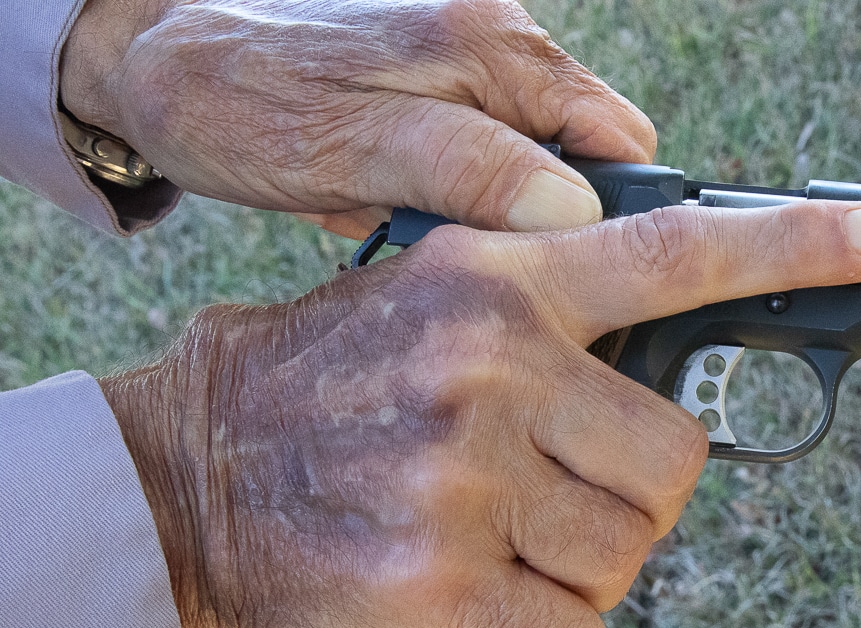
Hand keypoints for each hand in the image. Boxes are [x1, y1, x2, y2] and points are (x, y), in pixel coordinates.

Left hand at [60, 0, 654, 236]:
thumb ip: (467, 169)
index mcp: (493, 45)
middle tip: (484, 260)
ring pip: (545, 179)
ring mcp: (475, 81)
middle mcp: (499, 52)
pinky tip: (412, 219)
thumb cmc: (239, 95)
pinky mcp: (447, 110)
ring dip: (504, 225)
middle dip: (556, 226)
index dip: (610, 217)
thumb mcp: (350, 143)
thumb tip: (575, 214)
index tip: (562, 273)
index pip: (621, 144)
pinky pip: (494, 177)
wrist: (162, 66)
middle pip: (594, 163)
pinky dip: (466, 214)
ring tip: (429, 234)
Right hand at [98, 202, 860, 627]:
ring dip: (590, 575)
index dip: (801, 245)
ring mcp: (470, 472)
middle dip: (637, 503)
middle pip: (680, 465)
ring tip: (507, 550)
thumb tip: (667, 365)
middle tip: (560, 501)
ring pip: (632, 559)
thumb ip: (546, 324)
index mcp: (502, 283)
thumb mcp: (426, 307)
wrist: (184, 472)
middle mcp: (495, 364)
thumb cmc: (322, 392)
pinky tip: (502, 618)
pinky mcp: (444, 574)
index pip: (679, 252)